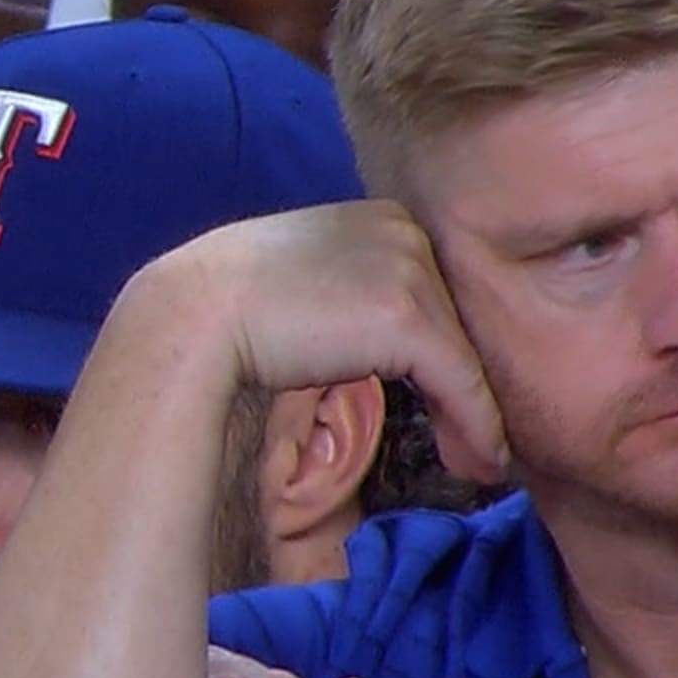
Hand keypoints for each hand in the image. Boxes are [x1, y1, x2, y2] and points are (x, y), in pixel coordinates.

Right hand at [151, 201, 507, 483]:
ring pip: (466, 355)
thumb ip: (353, 293)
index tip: (450, 402)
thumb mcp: (309, 281)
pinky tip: (481, 463)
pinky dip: (477, 427)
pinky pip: (462, 383)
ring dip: (476, 416)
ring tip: (481, 461)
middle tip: (475, 444)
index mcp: (381, 215)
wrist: (196, 315)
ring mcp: (408, 269)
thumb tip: (376, 342)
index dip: (445, 352)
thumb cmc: (232, 305)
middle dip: (465, 385)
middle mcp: (403, 230)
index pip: (434, 291)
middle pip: (457, 320)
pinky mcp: (407, 316)